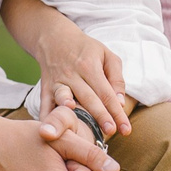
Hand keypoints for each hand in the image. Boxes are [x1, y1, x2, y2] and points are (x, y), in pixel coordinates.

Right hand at [30, 18, 134, 139]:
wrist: (54, 38)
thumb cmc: (86, 49)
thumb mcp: (107, 55)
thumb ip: (116, 79)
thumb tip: (120, 103)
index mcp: (90, 66)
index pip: (106, 93)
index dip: (116, 111)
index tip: (125, 129)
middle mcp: (72, 74)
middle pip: (89, 99)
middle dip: (100, 117)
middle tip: (111, 132)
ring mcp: (57, 81)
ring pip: (65, 100)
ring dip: (71, 115)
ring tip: (78, 129)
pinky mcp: (45, 87)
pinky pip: (45, 104)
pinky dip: (46, 116)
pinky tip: (50, 131)